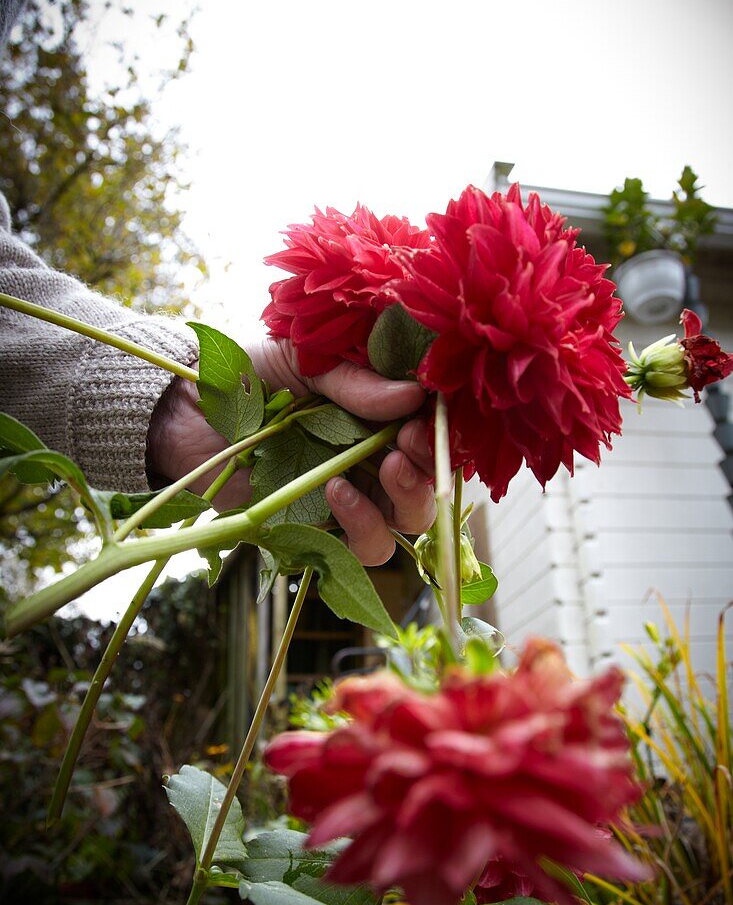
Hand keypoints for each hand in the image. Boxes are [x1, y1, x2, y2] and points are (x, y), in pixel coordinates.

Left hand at [147, 334, 435, 565]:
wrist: (181, 414)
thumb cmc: (245, 375)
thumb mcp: (303, 359)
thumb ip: (354, 380)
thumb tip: (414, 395)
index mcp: (376, 413)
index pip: (429, 430)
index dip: (441, 430)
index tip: (427, 418)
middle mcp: (371, 457)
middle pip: (429, 480)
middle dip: (429, 467)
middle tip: (409, 446)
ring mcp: (349, 495)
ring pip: (405, 518)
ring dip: (407, 499)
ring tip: (386, 467)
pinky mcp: (318, 529)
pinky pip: (361, 546)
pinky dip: (362, 524)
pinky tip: (336, 492)